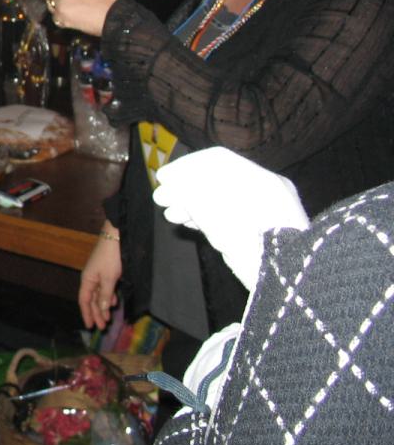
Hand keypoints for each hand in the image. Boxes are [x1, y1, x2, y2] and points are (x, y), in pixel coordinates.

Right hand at [78, 230, 121, 329]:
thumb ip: (105, 295)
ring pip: (99, 295)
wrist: (115, 238)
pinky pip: (105, 288)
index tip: (90, 326)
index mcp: (87, 280)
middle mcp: (91, 278)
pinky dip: (109, 297)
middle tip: (102, 327)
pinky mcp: (107, 272)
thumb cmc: (110, 258)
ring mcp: (99, 275)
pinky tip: (113, 303)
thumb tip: (102, 309)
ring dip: (103, 307)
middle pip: (92, 300)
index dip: (86, 313)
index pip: (84, 301)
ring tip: (108, 318)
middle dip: (97, 313)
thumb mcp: (109, 278)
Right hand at [153, 146, 308, 289]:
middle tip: (160, 198)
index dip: (185, 166)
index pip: (217, 161)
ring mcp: (263, 214)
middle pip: (216, 181)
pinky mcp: (258, 234)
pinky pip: (228, 218)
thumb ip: (190, 190)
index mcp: (260, 179)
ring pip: (220, 201)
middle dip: (184, 189)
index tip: (163, 177)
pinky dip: (206, 218)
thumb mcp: (215, 211)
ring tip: (170, 214)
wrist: (284, 283)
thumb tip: (170, 181)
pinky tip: (186, 223)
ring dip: (191, 205)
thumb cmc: (249, 240)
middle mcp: (264, 192)